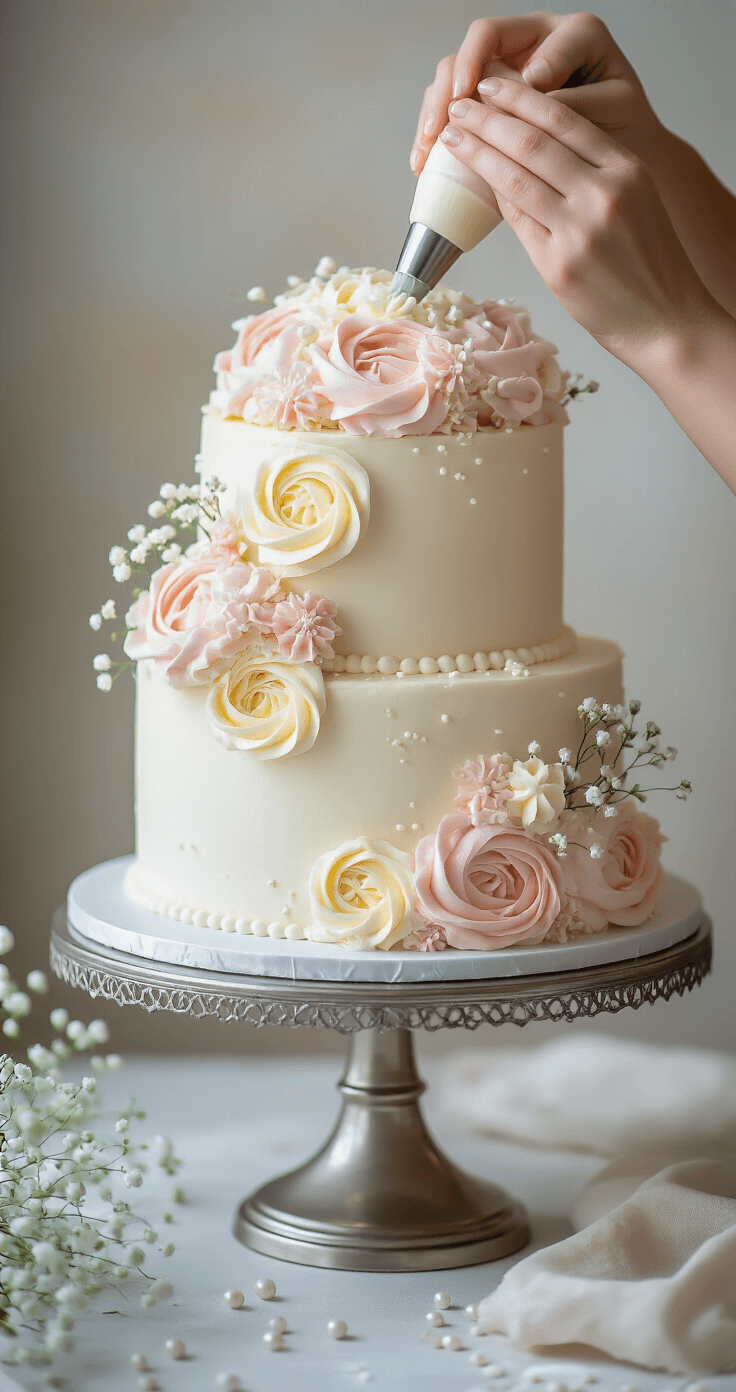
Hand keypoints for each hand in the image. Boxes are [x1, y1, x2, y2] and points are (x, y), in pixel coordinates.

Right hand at [411, 12, 663, 175]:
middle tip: (451, 118)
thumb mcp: (613, 111)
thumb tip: (533, 91)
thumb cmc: (626, 132)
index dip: (490, 65)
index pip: (521, 31)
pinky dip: (435, 133)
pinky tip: (424, 162)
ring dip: (436, 108)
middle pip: (478, 44)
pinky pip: (453, 107)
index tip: (499, 97)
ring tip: (429, 148)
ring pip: (456, 73)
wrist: (628, 156)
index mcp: (571, 33)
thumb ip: (578, 99)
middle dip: (456, 81)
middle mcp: (536, 42)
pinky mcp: (491, 104)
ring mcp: (510, 70)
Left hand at [439, 78, 715, 369]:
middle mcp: (603, 195)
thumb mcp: (634, 199)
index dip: (520, 98)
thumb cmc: (648, 261)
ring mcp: (578, 232)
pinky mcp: (558, 267)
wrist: (665, 320)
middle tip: (459, 106)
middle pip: (532, 143)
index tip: (491, 86)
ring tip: (453, 138)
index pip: (564, 120)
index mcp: (626, 170)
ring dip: (477, 154)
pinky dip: (493, 198)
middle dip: (488, 119)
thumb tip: (531, 145)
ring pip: (515, 179)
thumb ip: (593, 171)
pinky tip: (474, 182)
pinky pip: (516, 222)